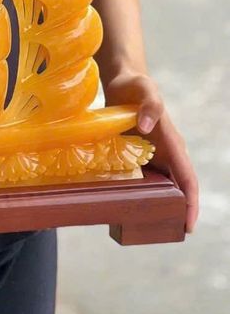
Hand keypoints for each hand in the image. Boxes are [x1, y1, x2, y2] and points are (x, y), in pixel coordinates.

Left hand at [104, 71, 198, 232]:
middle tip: (162, 234)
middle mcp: (165, 151)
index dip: (191, 203)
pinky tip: (122, 200)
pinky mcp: (135, 151)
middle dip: (174, 211)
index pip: (187, 178)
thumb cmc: (135, 85)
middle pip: (175, 187)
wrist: (121, 79)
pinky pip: (139, 174)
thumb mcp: (145, 90)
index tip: (188, 226)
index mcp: (172, 142)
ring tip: (142, 225)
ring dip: (154, 202)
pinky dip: (135, 189)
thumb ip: (150, 106)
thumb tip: (148, 127)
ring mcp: (150, 153)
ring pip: (157, 184)